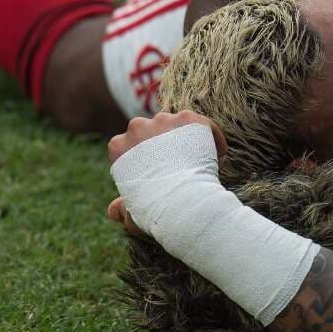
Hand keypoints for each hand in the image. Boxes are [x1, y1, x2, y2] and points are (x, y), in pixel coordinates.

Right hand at [105, 110, 227, 231]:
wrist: (183, 203)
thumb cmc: (155, 211)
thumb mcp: (132, 212)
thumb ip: (122, 208)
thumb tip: (113, 211)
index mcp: (118, 147)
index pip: (129, 146)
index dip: (145, 159)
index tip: (158, 173)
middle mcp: (137, 128)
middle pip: (151, 130)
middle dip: (164, 144)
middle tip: (180, 164)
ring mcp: (163, 120)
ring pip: (176, 124)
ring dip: (186, 138)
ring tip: (200, 161)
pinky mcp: (188, 118)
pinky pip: (202, 124)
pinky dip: (212, 137)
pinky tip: (218, 154)